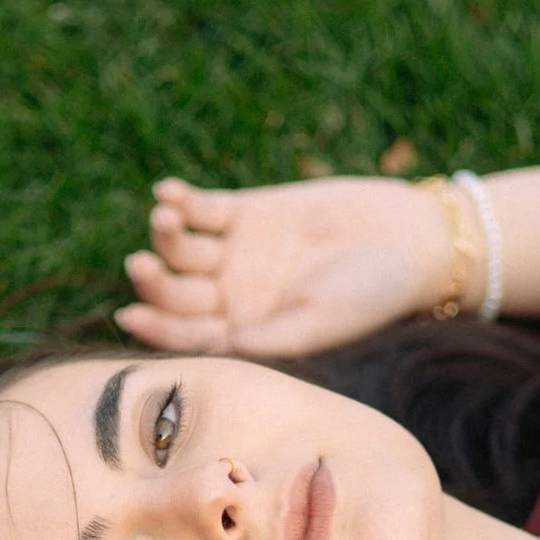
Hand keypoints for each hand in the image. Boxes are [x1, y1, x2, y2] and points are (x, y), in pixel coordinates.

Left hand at [115, 175, 453, 358]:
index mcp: (246, 334)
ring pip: (182, 249)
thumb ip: (274, 337)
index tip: (129, 315)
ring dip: (166, 235)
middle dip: (155, 281)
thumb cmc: (372, 295)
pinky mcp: (247, 212)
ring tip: (164, 219)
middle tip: (140, 265)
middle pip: (176, 293)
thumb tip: (226, 347)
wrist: (410, 240)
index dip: (157, 328)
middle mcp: (233, 298)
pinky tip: (168, 193)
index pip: (189, 337)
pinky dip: (182, 200)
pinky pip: (203, 208)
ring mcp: (236, 254)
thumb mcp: (323, 321)